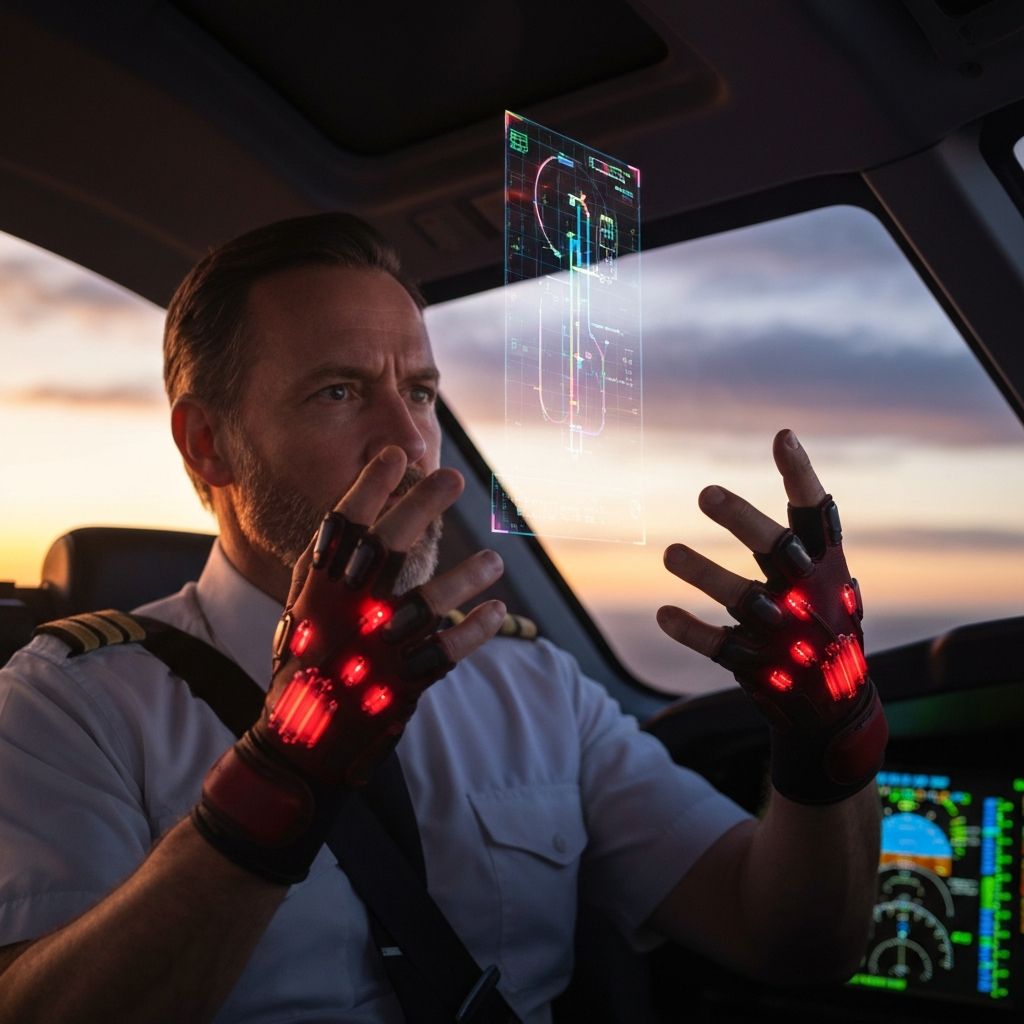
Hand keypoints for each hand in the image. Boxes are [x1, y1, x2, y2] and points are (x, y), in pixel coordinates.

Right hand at [193, 447, 505, 882]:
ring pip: (425, 603)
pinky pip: (446, 653)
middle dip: (419, 506)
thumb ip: (325, 566)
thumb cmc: (305, 668)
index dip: (368, 489)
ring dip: (465, 577)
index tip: (393, 455)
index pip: (339, 529)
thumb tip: (353, 508)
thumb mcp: (303, 612)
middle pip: (385, 550)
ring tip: (494, 559)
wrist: (300, 747)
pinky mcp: (401, 685)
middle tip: (452, 476)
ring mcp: (374, 652)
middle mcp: (344, 617)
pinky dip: (476, 631)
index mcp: (318, 595)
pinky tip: (498, 611)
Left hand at [657, 430, 886, 803]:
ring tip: (668, 553)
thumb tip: (788, 447)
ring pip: (743, 599)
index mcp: (828, 569)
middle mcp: (809, 595)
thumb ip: (806, 534)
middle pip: (777, 549)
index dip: (801, 475)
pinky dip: (691, 631)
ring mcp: (785, 634)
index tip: (782, 436)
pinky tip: (664, 614)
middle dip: (743, 520)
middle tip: (705, 492)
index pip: (818, 515)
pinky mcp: (759, 667)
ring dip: (704, 574)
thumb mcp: (830, 582)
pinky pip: (720, 646)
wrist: (836, 711)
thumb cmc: (826, 627)